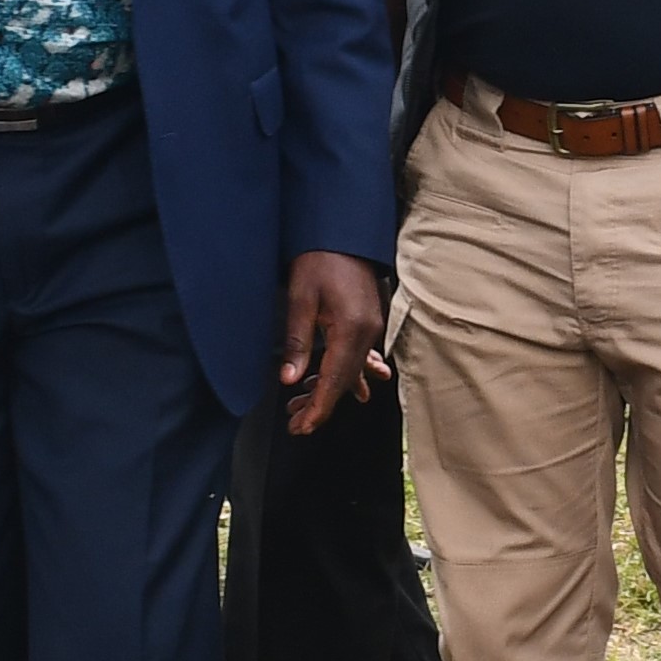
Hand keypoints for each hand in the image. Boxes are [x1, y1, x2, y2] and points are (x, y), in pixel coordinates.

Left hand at [278, 251, 382, 432]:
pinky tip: (354, 389)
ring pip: (350, 371)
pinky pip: (358, 357)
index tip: (302, 427)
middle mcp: (368, 333)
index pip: (335, 380)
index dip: (318, 407)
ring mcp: (371, 328)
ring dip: (329, 390)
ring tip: (304, 408)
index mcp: (351, 329)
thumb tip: (289, 379)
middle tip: (296, 424)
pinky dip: (348, 374)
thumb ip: (296, 342)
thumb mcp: (301, 299)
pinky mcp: (368, 322)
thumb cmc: (320, 259)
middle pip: (344, 381)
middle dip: (320, 405)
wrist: (343, 234)